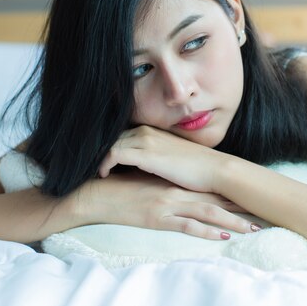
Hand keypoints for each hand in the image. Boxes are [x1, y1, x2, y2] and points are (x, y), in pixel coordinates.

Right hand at [81, 170, 255, 239]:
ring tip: (253, 229)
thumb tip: (182, 190)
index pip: (210, 188)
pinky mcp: (159, 218)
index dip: (233, 194)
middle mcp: (177, 191)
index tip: (253, 200)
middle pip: (216, 200)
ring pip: (208, 213)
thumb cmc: (121, 187)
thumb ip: (165, 184)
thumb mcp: (147, 182)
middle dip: (241, 208)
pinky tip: (223, 236)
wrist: (98, 193)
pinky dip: (207, 232)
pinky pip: (188, 226)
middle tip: (263, 217)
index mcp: (175, 182)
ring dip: (233, 221)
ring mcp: (169, 204)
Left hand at [98, 125, 233, 192]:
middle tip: (91, 167)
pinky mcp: (146, 155)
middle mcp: (147, 131)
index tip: (100, 161)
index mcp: (153, 131)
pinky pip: (114, 153)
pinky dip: (104, 163)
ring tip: (95, 172)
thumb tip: (142, 167)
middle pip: (112, 136)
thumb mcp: (172, 158)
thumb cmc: (198, 169)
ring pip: (110, 143)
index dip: (108, 146)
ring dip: (99, 157)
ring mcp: (146, 141)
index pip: (121, 134)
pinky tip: (103, 174)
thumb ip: (155, 157)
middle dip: (99, 150)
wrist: (215, 171)